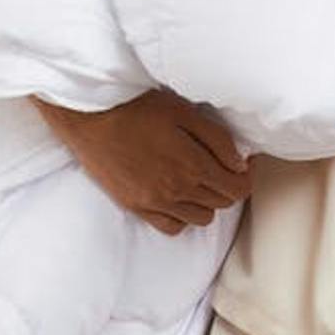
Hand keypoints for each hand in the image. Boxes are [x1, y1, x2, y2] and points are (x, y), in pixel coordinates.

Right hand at [31, 87, 254, 233]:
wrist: (90, 116)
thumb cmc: (136, 107)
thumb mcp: (185, 112)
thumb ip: (217, 140)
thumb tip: (239, 164)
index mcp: (194, 166)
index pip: (237, 189)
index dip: (244, 177)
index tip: (239, 165)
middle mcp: (177, 191)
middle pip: (221, 203)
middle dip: (226, 186)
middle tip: (218, 166)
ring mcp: (155, 203)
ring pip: (200, 218)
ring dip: (205, 201)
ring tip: (195, 180)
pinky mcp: (136, 207)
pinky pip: (172, 227)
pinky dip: (181, 216)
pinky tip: (176, 197)